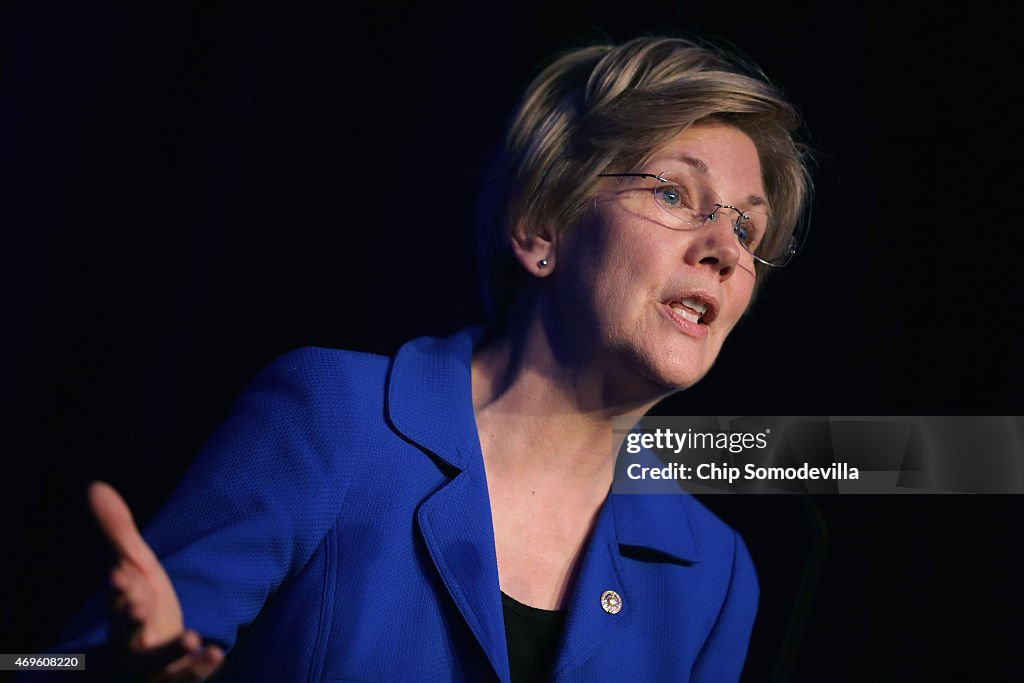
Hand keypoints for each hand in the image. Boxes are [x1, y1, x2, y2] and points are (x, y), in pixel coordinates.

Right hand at [89, 481, 223, 681]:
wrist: (147, 664)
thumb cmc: (140, 608)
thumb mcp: (133, 569)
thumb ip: (117, 534)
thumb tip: (95, 485)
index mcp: (118, 616)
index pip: (112, 604)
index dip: (115, 592)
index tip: (118, 575)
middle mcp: (128, 647)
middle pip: (122, 639)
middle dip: (128, 624)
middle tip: (137, 608)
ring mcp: (150, 670)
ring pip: (152, 666)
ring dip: (167, 651)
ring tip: (189, 636)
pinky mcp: (173, 681)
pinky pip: (184, 679)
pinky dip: (198, 668)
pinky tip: (216, 652)